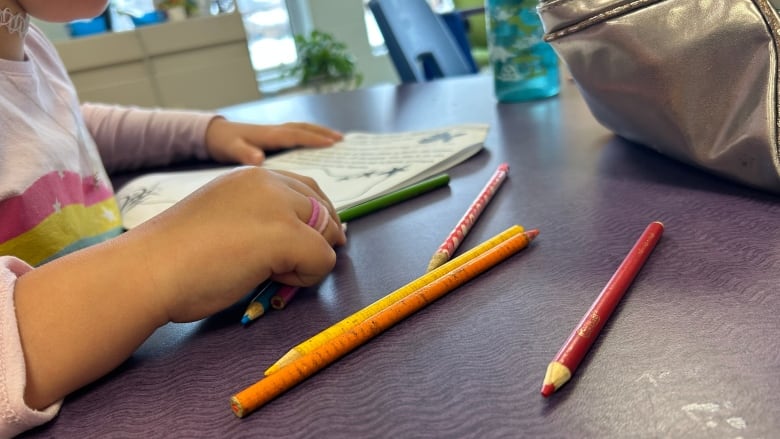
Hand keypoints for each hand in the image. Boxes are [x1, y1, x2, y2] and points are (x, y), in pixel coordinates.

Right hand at [136, 166, 346, 322]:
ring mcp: (277, 206)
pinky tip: (273, 282)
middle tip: (305, 266)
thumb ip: (259, 220)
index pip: (305, 188)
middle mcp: (267, 182)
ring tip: (275, 275)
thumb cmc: (176, 257)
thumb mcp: (225, 221)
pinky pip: (323, 258)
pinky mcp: (284, 234)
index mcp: (250, 176)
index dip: (316, 217)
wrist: (148, 270)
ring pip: (327, 231)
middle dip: (323, 237)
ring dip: (312, 258)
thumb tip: (301, 240)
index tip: (315, 242)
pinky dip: (308, 277)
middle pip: (322, 206)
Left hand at [205, 118, 342, 164]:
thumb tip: (259, 159)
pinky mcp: (273, 137)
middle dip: (323, 133)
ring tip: (336, 138)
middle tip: (342, 139)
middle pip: (303, 129)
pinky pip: (296, 134)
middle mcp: (275, 131)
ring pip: (301, 129)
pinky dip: (309, 135)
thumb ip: (244, 153)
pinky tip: (315, 142)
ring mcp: (275, 132)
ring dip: (319, 132)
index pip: (295, 135)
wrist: (213, 134)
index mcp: (269, 135)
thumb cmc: (223, 143)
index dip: (313, 139)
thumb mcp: (231, 150)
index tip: (331, 143)